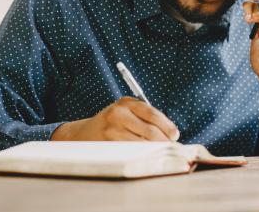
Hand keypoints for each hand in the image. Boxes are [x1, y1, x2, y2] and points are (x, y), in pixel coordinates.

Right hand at [50, 96, 179, 141]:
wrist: (83, 133)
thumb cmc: (113, 123)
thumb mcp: (126, 112)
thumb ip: (145, 117)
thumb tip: (170, 133)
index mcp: (126, 102)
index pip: (152, 113)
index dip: (167, 126)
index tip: (175, 135)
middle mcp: (118, 113)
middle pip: (149, 130)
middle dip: (164, 140)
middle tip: (171, 147)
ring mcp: (112, 129)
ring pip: (142, 143)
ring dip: (155, 149)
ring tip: (160, 151)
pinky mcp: (108, 144)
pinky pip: (132, 151)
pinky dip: (143, 154)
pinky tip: (146, 155)